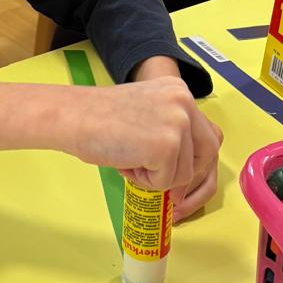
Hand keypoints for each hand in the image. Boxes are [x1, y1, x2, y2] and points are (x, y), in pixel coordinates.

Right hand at [63, 77, 219, 211]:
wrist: (74, 117)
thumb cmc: (99, 119)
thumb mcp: (147, 111)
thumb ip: (170, 129)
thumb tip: (187, 168)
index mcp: (179, 90)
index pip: (206, 133)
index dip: (196, 161)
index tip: (184, 179)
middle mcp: (185, 102)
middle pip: (208, 152)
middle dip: (189, 176)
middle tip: (171, 192)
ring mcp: (178, 123)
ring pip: (184, 172)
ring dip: (158, 177)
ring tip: (129, 160)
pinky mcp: (167, 146)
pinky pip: (166, 182)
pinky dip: (145, 181)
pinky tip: (126, 163)